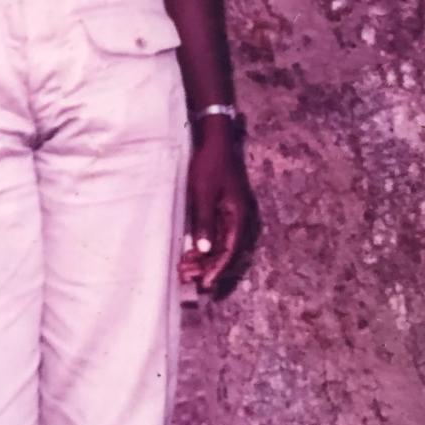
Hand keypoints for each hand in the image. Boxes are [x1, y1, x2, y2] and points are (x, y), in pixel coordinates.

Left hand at [180, 120, 254, 293]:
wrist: (214, 141)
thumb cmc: (208, 165)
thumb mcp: (202, 193)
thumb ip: (204, 221)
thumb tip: (205, 250)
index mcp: (239, 215)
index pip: (230, 250)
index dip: (217, 269)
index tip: (205, 283)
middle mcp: (240, 218)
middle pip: (226, 251)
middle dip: (207, 267)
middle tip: (187, 280)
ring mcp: (232, 215)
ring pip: (220, 245)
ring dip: (204, 259)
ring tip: (184, 269)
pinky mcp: (223, 211)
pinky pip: (216, 235)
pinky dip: (204, 246)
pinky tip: (190, 253)